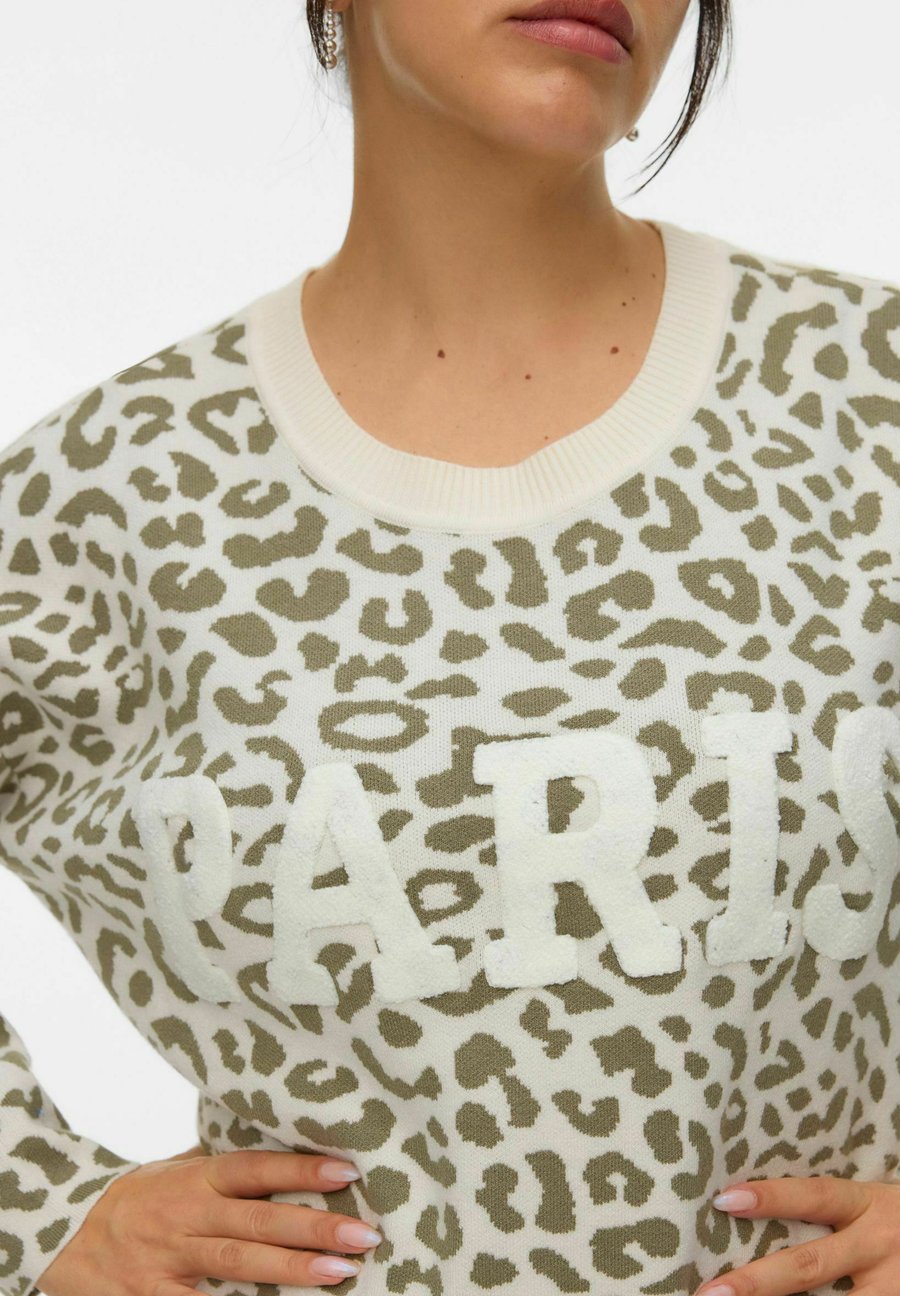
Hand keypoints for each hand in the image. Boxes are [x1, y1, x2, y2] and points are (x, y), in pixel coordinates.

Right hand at [35, 1142, 380, 1293]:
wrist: (63, 1236)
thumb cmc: (135, 1200)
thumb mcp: (174, 1170)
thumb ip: (222, 1166)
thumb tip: (281, 1140)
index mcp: (196, 1178)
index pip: (255, 1168)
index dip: (299, 1170)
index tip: (346, 1171)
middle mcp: (186, 1215)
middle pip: (256, 1221)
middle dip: (312, 1227)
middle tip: (362, 1234)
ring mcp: (170, 1260)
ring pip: (236, 1265)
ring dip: (290, 1271)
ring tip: (339, 1273)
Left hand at [694, 1174, 899, 1295]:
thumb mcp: (873, 1204)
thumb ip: (831, 1209)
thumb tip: (747, 1205)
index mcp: (868, 1204)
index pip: (814, 1196)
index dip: (772, 1198)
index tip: (724, 1200)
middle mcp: (879, 1245)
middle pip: (810, 1265)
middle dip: (758, 1282)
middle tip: (712, 1293)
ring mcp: (893, 1285)